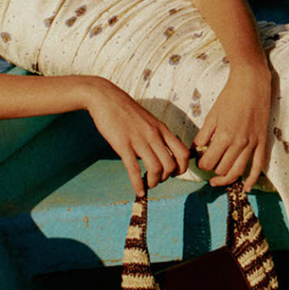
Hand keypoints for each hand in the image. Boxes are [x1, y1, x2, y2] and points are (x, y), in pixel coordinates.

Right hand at [82, 78, 188, 197]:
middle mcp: (154, 135)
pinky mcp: (123, 145)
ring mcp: (139, 140)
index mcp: (162, 129)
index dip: (182, 168)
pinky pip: (134, 169)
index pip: (183, 153)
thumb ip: (157, 134)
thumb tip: (162, 150)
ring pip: (156, 169)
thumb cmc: (126, 110)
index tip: (174, 173)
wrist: (105, 97)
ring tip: (148, 185)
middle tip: (157, 179)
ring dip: (154, 182)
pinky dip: (138, 184)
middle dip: (166, 178)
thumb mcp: (148, 119)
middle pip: (171, 165)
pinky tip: (138, 192)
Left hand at [194, 66, 271, 190]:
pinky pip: (258, 166)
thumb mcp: (212, 115)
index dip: (201, 164)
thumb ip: (203, 135)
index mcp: (224, 136)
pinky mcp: (262, 142)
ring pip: (238, 171)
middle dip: (212, 171)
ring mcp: (252, 144)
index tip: (199, 160)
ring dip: (227, 179)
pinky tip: (246, 188)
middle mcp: (239, 143)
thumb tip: (196, 150)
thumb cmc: (230, 96)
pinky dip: (252, 180)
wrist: (252, 83)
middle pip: (223, 169)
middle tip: (208, 165)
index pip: (209, 162)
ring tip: (218, 181)